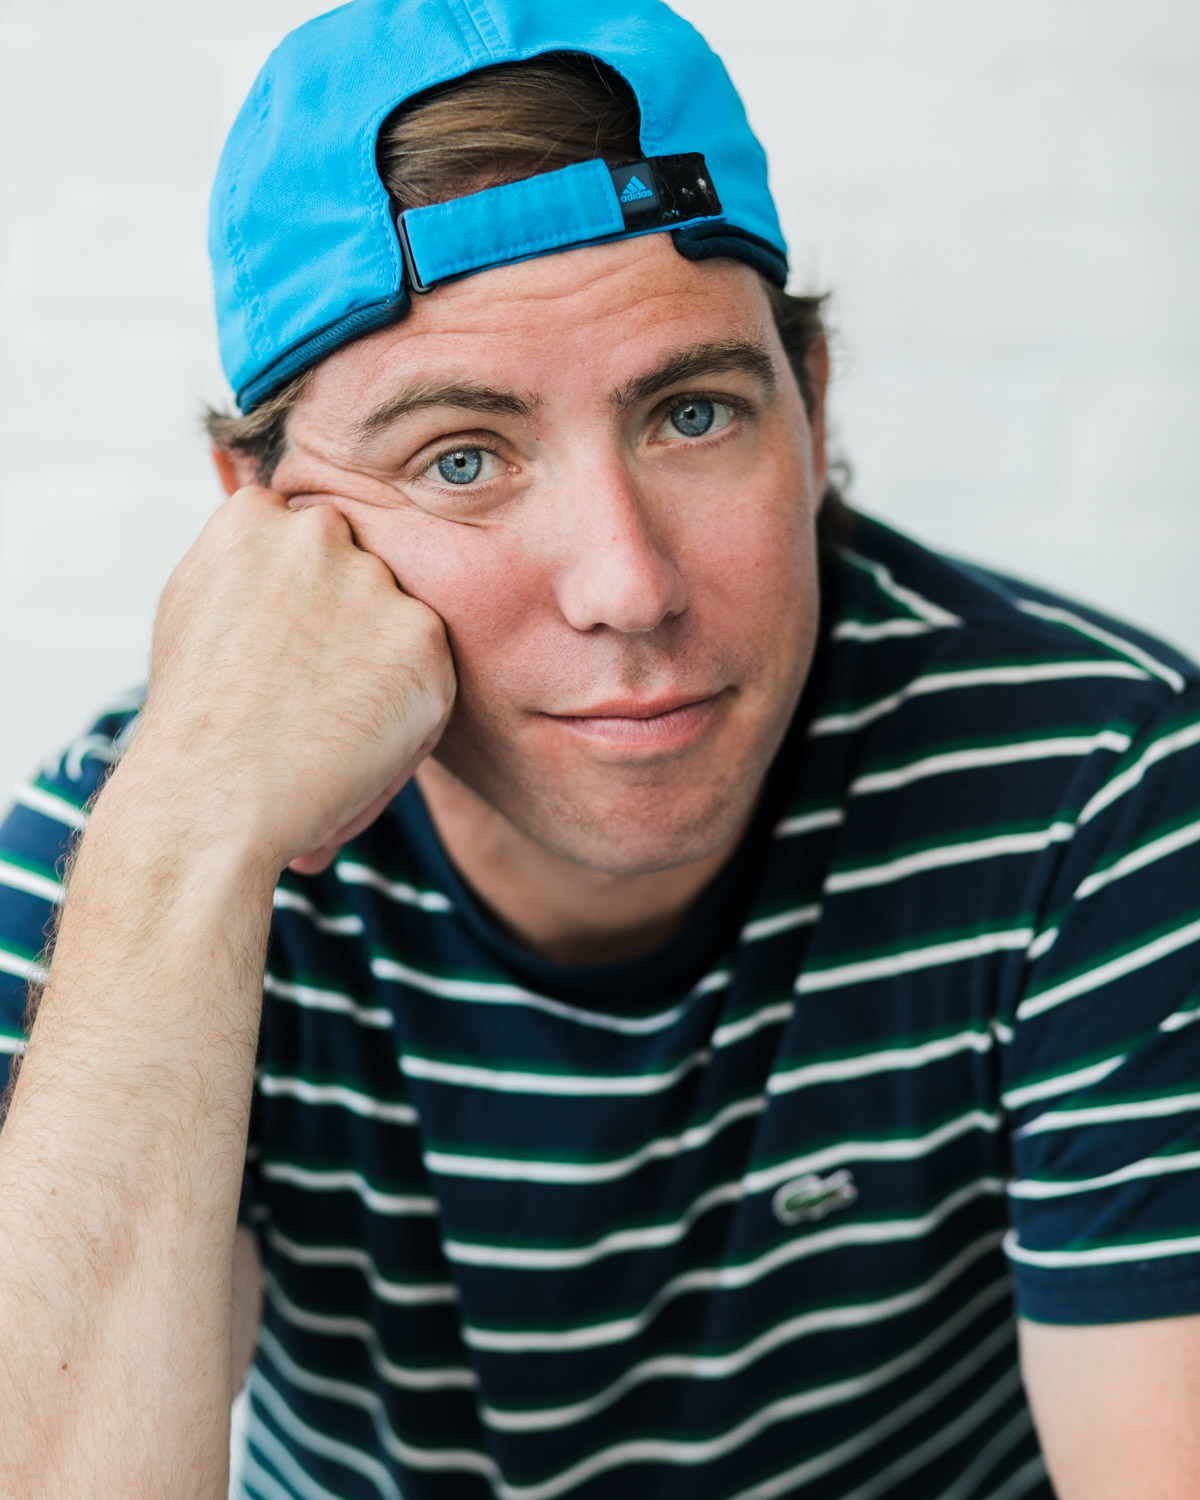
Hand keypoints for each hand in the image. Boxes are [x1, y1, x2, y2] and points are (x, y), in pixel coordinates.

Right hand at [124, 485, 454, 873]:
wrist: (212, 796)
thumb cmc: (194, 721)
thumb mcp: (190, 608)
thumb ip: (244, 564)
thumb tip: (277, 543)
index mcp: (253, 518)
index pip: (306, 542)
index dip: (301, 605)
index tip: (282, 651)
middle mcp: (319, 532)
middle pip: (357, 575)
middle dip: (345, 630)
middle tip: (305, 697)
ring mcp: (375, 581)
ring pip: (398, 626)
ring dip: (379, 673)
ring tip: (323, 728)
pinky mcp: (425, 636)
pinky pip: (429, 676)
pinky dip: (407, 717)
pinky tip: (353, 747)